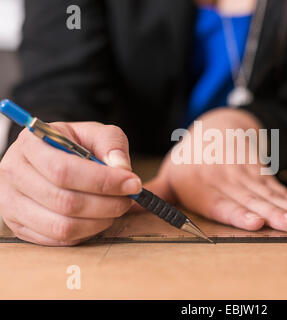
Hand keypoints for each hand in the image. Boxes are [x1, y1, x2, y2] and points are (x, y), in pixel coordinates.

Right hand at [0, 122, 141, 245]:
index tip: (132, 183)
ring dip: (99, 221)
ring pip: (61, 226)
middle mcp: (14, 173)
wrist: (50, 156)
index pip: (64, 170)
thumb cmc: (74, 144)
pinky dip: (86, 232)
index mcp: (30, 144)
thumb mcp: (94, 133)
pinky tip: (99, 218)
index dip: (103, 181)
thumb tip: (122, 169)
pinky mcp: (20, 226)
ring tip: (116, 208)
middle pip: (64, 201)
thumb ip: (111, 143)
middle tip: (128, 198)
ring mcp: (12, 203)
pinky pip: (58, 240)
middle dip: (106, 204)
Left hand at [144, 108, 286, 231]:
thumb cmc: (192, 161)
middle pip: (252, 199)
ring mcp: (247, 175)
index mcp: (201, 184)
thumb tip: (129, 203)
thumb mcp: (171, 174)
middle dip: (275, 213)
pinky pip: (281, 188)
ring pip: (271, 193)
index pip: (220, 201)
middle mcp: (227, 179)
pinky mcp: (262, 173)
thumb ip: (156, 194)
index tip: (254, 222)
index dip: (238, 212)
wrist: (218, 127)